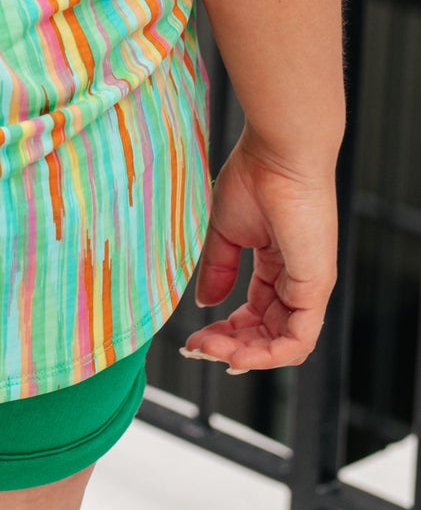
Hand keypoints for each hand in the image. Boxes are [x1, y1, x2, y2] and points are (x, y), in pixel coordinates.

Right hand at [180, 126, 337, 373]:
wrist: (278, 154)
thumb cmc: (255, 177)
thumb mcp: (226, 230)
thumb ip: (218, 268)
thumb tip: (206, 302)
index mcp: (277, 265)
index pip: (255, 313)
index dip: (226, 331)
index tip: (194, 336)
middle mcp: (296, 280)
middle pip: (267, 333)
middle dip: (230, 347)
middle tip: (198, 347)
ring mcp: (308, 286)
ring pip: (282, 344)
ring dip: (246, 355)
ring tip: (212, 350)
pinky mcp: (315, 287)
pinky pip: (298, 340)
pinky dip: (269, 356)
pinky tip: (238, 355)